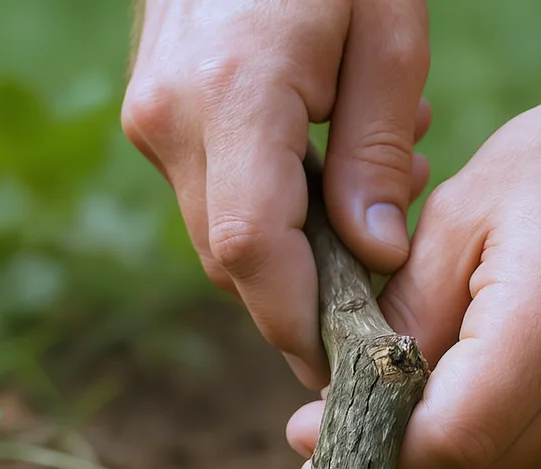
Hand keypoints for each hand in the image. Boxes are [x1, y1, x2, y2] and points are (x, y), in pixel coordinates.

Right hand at [123, 0, 430, 388]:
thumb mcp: (388, 32)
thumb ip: (379, 154)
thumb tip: (374, 257)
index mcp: (233, 94)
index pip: (253, 251)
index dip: (297, 322)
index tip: (342, 363)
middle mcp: (171, 119)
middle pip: (233, 261)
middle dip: (302, 303)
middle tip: (375, 303)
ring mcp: (152, 118)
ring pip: (220, 239)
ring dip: (292, 259)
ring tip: (368, 217)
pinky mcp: (155, 118)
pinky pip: (212, 200)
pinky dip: (270, 220)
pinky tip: (325, 184)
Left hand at [287, 76, 540, 468]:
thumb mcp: (454, 218)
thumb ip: (399, 318)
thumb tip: (343, 400)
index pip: (456, 438)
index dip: (380, 454)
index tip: (314, 440)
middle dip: (402, 462)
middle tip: (342, 435)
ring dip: (445, 454)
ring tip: (394, 415)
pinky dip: (491, 438)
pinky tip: (458, 400)